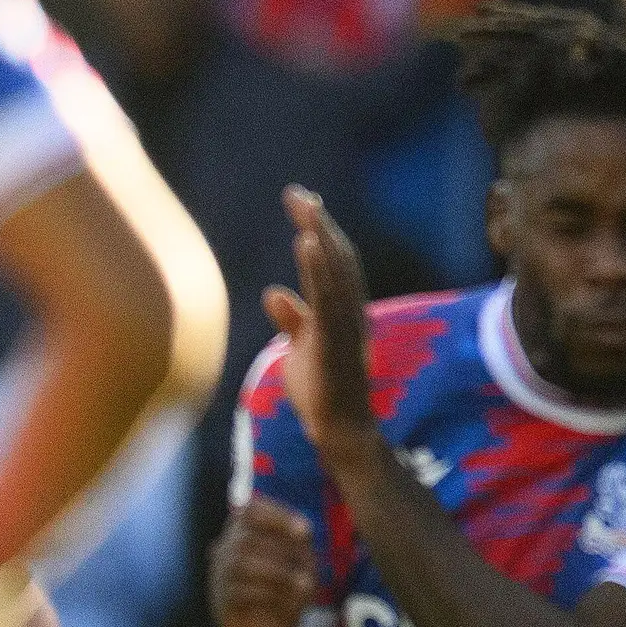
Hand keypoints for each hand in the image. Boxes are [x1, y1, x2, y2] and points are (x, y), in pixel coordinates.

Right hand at [209, 496, 315, 626]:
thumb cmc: (287, 592)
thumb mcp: (301, 564)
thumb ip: (300, 544)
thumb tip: (303, 532)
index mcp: (243, 533)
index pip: (249, 510)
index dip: (276, 517)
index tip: (306, 532)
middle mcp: (225, 550)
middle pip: (244, 538)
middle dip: (281, 551)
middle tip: (307, 571)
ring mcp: (218, 576)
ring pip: (240, 564)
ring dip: (278, 574)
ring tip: (304, 586)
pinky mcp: (220, 602)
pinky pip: (239, 592)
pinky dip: (269, 596)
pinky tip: (287, 604)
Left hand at [260, 187, 376, 456]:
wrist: (340, 432)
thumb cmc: (323, 392)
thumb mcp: (301, 349)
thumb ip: (293, 319)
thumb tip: (275, 293)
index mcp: (344, 310)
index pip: (334, 262)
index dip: (319, 232)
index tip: (300, 202)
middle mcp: (350, 312)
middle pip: (338, 259)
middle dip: (319, 225)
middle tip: (297, 194)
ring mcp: (346, 328)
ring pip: (336, 275)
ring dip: (321, 240)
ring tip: (305, 211)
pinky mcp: (336, 344)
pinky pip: (328, 300)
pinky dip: (319, 270)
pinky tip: (306, 245)